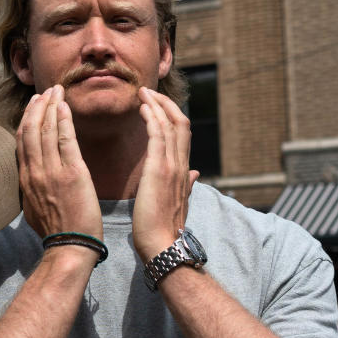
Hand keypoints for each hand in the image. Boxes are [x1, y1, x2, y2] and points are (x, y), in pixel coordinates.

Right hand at [16, 85, 101, 239]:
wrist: (69, 247)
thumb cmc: (58, 233)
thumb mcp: (35, 209)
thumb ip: (32, 190)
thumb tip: (32, 181)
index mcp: (26, 180)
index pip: (22, 142)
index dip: (27, 119)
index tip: (33, 106)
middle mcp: (35, 172)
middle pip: (30, 130)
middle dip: (37, 106)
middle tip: (45, 91)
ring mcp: (51, 171)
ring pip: (45, 130)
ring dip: (50, 106)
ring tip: (56, 90)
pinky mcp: (72, 173)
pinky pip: (65, 139)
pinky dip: (64, 119)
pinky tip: (65, 106)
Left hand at [132, 87, 198, 259]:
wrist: (162, 245)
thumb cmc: (163, 228)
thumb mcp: (178, 203)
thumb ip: (186, 186)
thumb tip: (195, 175)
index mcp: (184, 173)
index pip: (183, 135)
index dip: (172, 116)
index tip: (158, 105)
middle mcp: (181, 165)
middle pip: (181, 123)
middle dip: (166, 104)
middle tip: (148, 92)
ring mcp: (172, 166)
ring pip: (171, 124)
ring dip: (157, 105)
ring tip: (143, 92)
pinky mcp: (160, 169)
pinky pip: (158, 135)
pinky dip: (152, 117)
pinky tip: (142, 108)